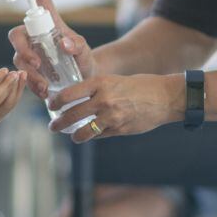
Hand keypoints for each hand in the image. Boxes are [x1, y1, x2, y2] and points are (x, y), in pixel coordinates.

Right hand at [8, 0, 96, 98]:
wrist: (84, 82)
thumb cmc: (83, 60)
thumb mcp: (84, 52)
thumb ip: (78, 46)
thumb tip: (65, 44)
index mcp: (50, 25)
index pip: (41, 1)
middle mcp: (35, 38)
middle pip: (17, 35)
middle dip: (22, 48)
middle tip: (36, 62)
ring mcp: (29, 55)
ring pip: (17, 59)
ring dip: (28, 72)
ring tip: (44, 86)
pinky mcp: (28, 73)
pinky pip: (21, 77)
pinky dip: (31, 85)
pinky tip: (44, 92)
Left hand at [47, 73, 182, 143]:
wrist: (165, 97)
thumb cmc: (140, 86)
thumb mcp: (114, 80)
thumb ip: (96, 90)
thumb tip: (78, 100)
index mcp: (100, 83)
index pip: (69, 94)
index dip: (56, 102)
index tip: (51, 105)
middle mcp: (103, 100)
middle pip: (72, 115)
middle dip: (58, 123)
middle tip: (52, 126)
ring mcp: (111, 117)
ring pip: (83, 131)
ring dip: (74, 136)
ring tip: (72, 136)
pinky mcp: (119, 130)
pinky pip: (99, 135)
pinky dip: (94, 135)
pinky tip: (91, 134)